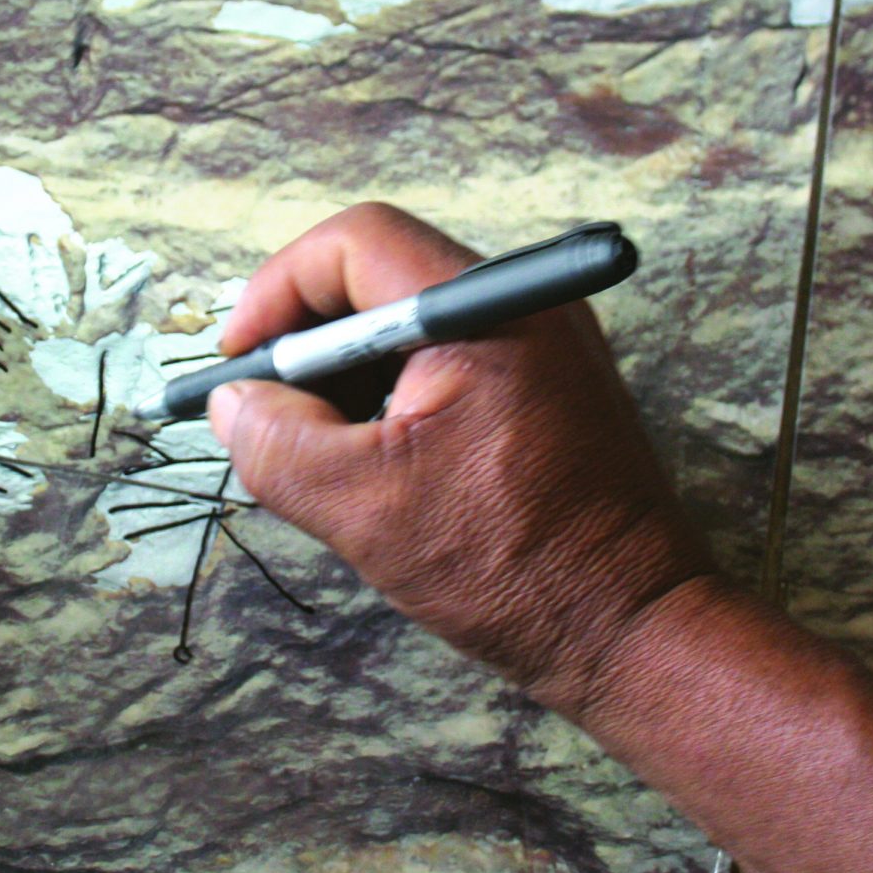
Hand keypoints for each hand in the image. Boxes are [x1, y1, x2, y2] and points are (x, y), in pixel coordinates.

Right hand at [206, 203, 720, 711]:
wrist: (637, 629)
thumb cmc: (518, 569)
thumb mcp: (363, 509)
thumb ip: (278, 445)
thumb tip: (235, 405)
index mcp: (486, 311)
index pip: (357, 242)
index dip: (279, 288)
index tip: (241, 357)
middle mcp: (525, 306)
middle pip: (381, 274)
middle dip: (308, 337)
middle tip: (268, 407)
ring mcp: (545, 345)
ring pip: (412, 321)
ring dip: (349, 374)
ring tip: (320, 449)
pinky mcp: (550, 387)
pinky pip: (451, 360)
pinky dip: (396, 396)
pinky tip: (377, 465)